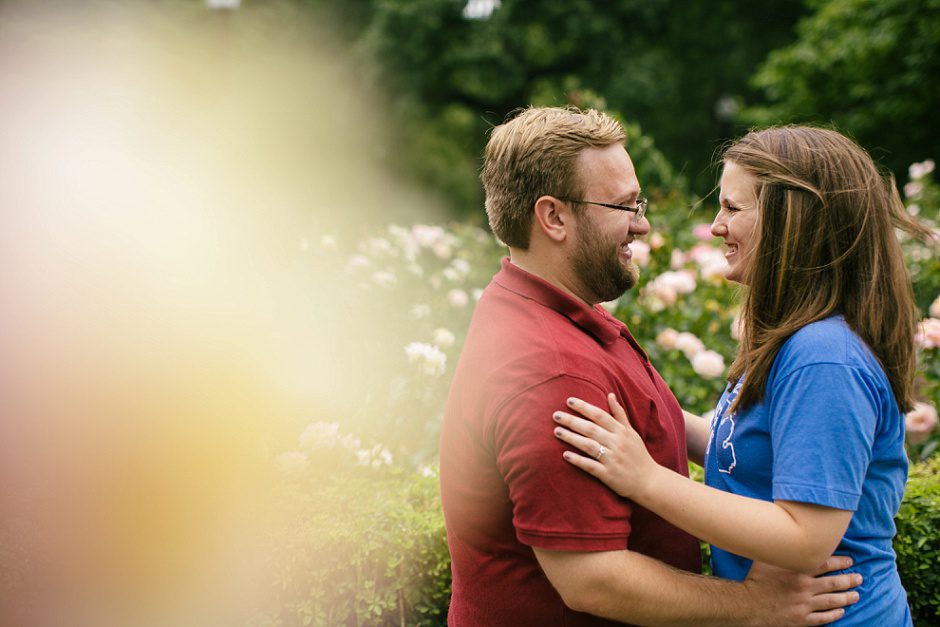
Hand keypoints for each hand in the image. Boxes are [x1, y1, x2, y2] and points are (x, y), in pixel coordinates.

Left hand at [553, 393, 660, 499]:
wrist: (650, 482)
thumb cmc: (638, 455)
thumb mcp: (632, 433)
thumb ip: (620, 414)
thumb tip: (610, 394)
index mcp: (622, 432)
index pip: (600, 415)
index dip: (584, 407)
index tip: (568, 401)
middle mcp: (617, 443)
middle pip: (591, 429)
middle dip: (572, 421)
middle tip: (555, 415)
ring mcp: (612, 459)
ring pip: (589, 445)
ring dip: (572, 438)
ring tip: (556, 431)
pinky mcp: (609, 475)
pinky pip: (591, 466)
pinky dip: (578, 460)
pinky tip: (565, 455)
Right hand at [743, 556, 861, 625]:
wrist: (747, 604)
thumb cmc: (755, 579)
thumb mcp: (766, 558)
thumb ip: (780, 549)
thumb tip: (784, 532)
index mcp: (798, 570)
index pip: (826, 564)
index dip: (841, 562)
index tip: (850, 561)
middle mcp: (804, 587)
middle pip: (833, 583)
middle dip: (849, 580)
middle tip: (859, 578)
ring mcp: (804, 604)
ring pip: (832, 601)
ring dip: (846, 598)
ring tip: (856, 595)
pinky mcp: (801, 619)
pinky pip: (823, 618)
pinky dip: (834, 614)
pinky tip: (841, 612)